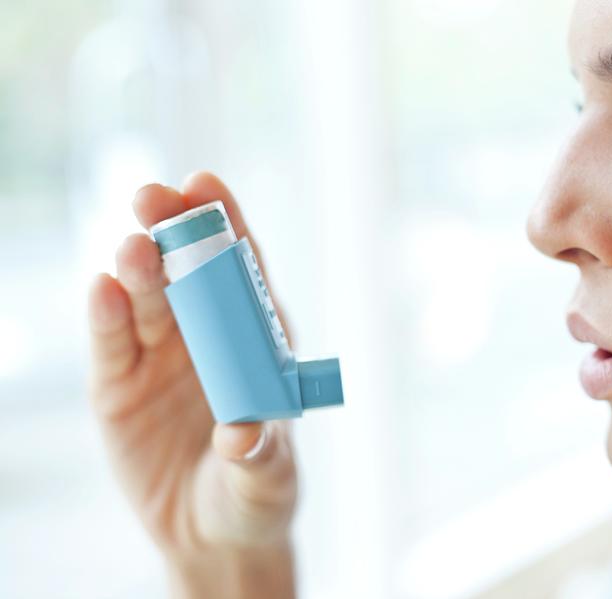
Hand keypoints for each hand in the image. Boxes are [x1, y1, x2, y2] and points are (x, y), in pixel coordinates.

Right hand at [86, 172, 296, 597]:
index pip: (241, 272)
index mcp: (254, 340)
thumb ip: (260, 454)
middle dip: (171, 231)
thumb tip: (242, 435)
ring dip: (138, 270)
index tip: (206, 185)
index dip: (226, 225)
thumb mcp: (267, 477)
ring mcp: (158, 358)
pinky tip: (102, 288)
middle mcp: (205, 337)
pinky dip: (106, 316)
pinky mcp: (117, 387)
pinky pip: (110, 344)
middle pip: (185, 270)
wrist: (211, 534)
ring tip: (136, 251)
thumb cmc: (256, 494)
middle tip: (154, 199)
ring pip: (145, 299)